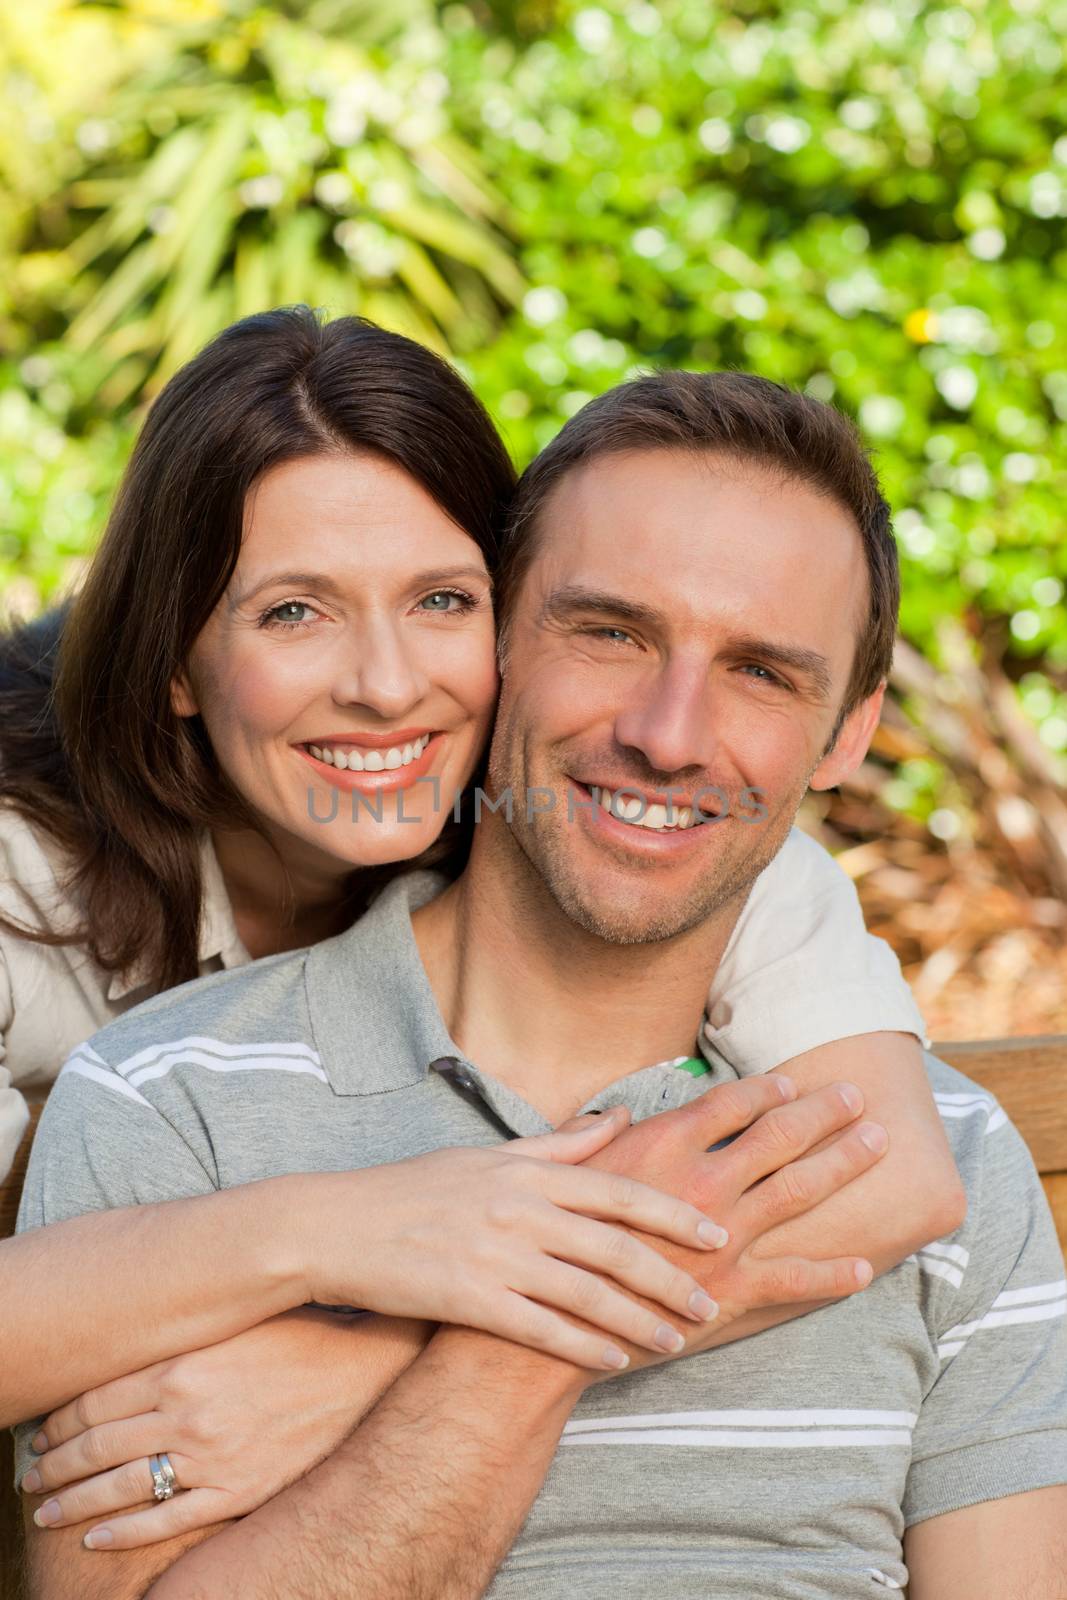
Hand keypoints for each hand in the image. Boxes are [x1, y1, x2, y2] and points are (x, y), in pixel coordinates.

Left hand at [20, 1308, 430, 1550]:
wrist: (365, 1372)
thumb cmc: (300, 1337)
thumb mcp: (234, 1322)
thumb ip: (182, 1336)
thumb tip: (131, 1344)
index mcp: (182, 1364)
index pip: (95, 1400)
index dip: (58, 1421)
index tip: (40, 1431)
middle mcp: (187, 1412)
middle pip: (97, 1445)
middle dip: (54, 1463)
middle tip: (30, 1474)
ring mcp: (210, 1456)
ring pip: (120, 1487)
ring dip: (73, 1501)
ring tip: (46, 1509)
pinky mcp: (235, 1491)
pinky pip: (164, 1522)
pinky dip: (123, 1533)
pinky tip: (97, 1537)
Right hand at [302, 1110, 733, 1369]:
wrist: (333, 1227)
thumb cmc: (413, 1190)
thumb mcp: (487, 1156)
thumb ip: (559, 1144)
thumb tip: (619, 1115)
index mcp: (525, 1170)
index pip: (618, 1190)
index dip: (673, 1214)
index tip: (717, 1233)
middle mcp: (517, 1207)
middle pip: (614, 1245)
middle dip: (670, 1276)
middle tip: (711, 1299)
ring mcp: (493, 1253)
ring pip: (586, 1291)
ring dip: (638, 1319)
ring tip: (675, 1339)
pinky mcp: (467, 1297)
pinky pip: (540, 1327)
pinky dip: (583, 1345)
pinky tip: (613, 1359)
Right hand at [576, 1072, 887, 1376]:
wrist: (534, 1323)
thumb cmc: (545, 1241)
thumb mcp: (551, 1170)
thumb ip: (587, 1138)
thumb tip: (616, 1115)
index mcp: (658, 1150)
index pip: (725, 1106)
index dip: (762, 1090)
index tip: (789, 1082)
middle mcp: (696, 1186)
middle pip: (774, 1138)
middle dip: (820, 1114)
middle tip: (857, 1097)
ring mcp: (718, 1241)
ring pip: (794, 1193)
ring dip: (840, 1164)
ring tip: (876, 1143)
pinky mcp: (723, 1297)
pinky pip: (788, 1282)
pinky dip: (828, 1275)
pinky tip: (864, 1268)